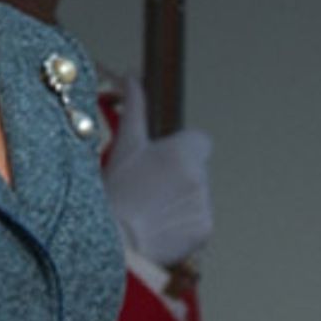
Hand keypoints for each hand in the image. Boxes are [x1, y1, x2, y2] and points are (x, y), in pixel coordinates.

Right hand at [103, 74, 211, 267]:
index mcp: (184, 151)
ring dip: (181, 199)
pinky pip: (199, 221)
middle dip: (179, 175)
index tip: (161, 160)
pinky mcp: (205, 231)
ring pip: (198, 195)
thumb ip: (135, 107)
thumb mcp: (124, 146)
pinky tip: (158, 226)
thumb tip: (133, 75)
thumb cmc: (116, 192)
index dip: (182, 149)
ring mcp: (205, 205)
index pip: (200, 140)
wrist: (115, 244)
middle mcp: (200, 176)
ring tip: (149, 209)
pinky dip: (183, 224)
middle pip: (197, 169)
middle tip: (148, 187)